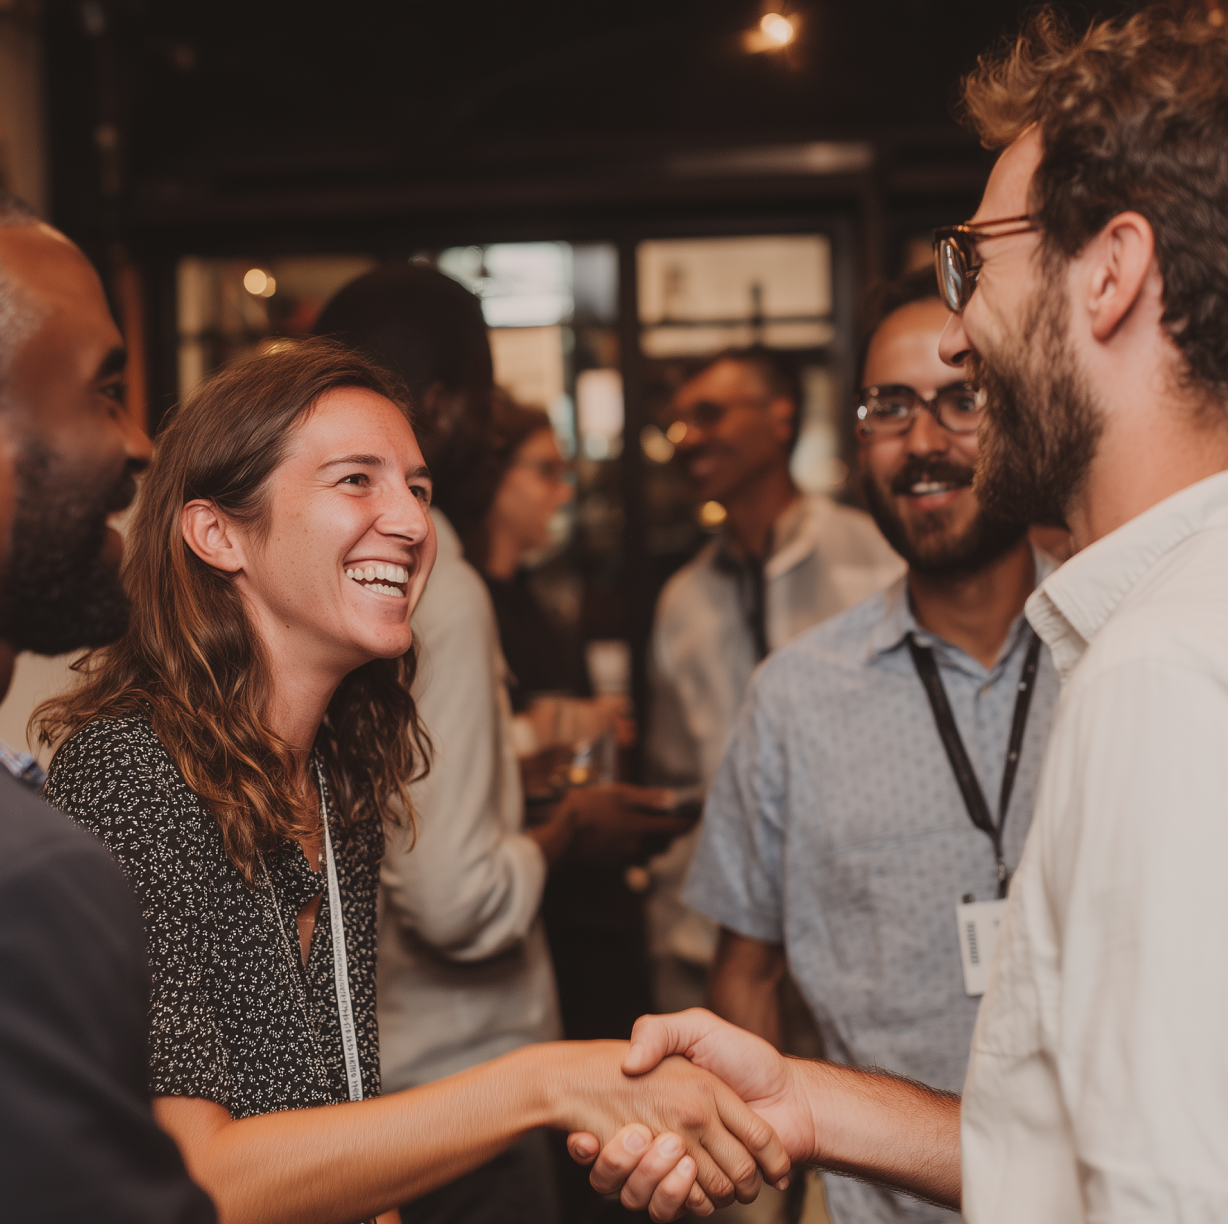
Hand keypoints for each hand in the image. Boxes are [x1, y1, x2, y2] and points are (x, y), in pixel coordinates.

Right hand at [566, 784, 695, 865]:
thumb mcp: (617, 794)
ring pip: (654, 852)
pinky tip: (630, 837)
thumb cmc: (587, 809)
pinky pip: (638, 859)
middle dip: (674, 830)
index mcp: (643, 828)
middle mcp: (640, 847)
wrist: (560, 838)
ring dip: (659, 840)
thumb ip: (647, 798)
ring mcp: (627, 859)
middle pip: (668, 841)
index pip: (678, 827)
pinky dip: (642, 849)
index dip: (691, 820)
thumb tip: (673, 799)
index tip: (699, 813)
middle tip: (675, 816)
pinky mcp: (616, 865)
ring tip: (652, 825)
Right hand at [568, 1010, 814, 1218]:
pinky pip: (680, 1205)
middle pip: (631, 1167)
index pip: (619, 1134)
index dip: (601, 1140)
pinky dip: (677, 1197)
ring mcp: (689, 1166)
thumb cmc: (749, 1059)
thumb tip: (627, 1064)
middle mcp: (674, 1136)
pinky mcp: (707, 1190)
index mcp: (661, 1103)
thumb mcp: (696, 1028)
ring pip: (650, 1190)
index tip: (589, 1136)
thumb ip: (658, 1032)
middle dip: (625, 1160)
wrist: (796, 1098)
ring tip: (658, 1145)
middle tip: (632, 1136)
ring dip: (651, 1178)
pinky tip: (680, 1167)